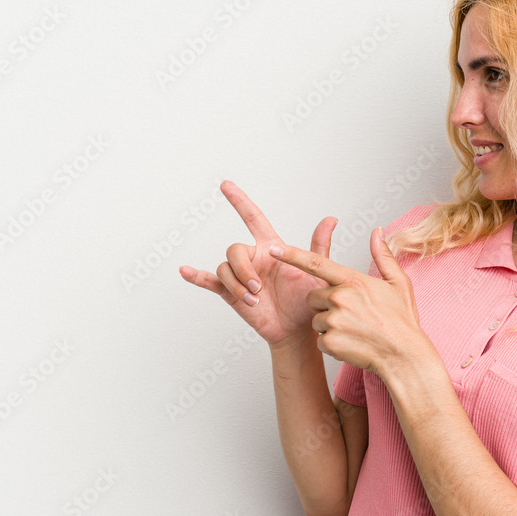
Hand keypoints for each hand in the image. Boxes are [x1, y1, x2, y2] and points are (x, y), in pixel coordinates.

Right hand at [179, 180, 337, 347]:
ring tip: (253, 300)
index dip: (239, 201)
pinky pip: (210, 280)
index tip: (226, 185)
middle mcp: (253, 258)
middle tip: (258, 289)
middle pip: (234, 249)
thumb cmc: (307, 300)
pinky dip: (196, 276)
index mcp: (271, 248)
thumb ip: (318, 246)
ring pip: (225, 268)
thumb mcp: (316, 272)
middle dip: (244, 270)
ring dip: (236, 284)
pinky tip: (186, 271)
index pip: (253, 218)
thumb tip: (331, 219)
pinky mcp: (231, 293)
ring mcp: (240, 276)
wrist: (298, 330)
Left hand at [267, 226, 432, 376]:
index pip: (316, 263)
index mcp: (352, 281)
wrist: (404, 356)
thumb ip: (383, 255)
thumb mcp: (398, 283)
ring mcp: (333, 321)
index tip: (274, 249)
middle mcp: (340, 298)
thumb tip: (377, 231)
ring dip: (328, 325)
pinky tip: (351, 343)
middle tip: (350, 314)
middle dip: (325, 305)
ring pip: (316, 319)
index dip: (292, 255)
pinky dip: (331, 344)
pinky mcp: (329, 342)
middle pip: (313, 297)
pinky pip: (319, 340)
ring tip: (354, 330)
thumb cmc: (402, 321)